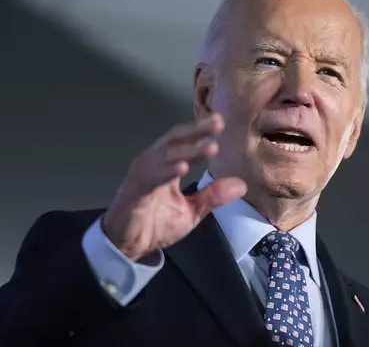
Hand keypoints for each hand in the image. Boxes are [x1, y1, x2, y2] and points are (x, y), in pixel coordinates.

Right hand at [101, 113, 246, 260]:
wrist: (127, 246)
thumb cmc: (156, 224)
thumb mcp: (192, 211)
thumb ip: (213, 196)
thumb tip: (241, 185)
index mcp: (166, 165)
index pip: (184, 141)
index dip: (201, 131)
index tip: (221, 121)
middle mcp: (153, 164)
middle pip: (174, 140)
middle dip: (196, 131)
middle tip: (218, 122)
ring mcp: (142, 176)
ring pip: (165, 156)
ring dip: (188, 151)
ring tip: (210, 147)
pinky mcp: (134, 192)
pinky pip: (151, 178)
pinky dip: (167, 171)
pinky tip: (182, 168)